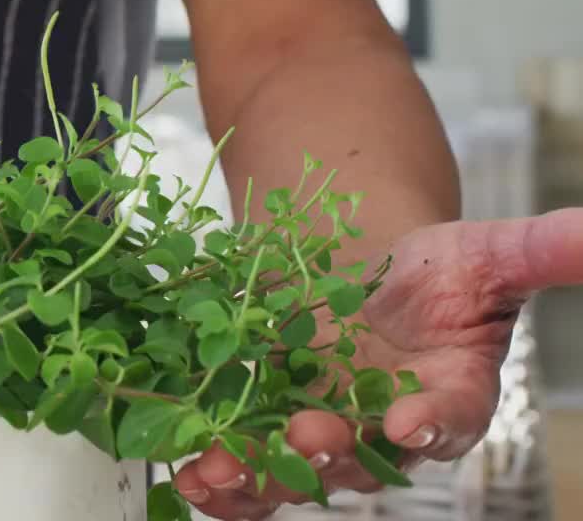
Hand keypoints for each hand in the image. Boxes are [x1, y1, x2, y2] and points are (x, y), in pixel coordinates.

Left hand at [174, 207, 582, 519]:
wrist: (370, 271)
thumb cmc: (437, 270)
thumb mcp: (488, 251)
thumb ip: (541, 251)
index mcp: (452, 392)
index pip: (454, 416)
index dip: (436, 421)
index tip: (412, 417)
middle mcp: (389, 426)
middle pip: (366, 458)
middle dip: (333, 453)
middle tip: (305, 434)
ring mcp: (329, 432)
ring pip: (298, 474)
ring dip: (260, 479)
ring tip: (219, 475)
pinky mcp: (273, 427)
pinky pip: (251, 468)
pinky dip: (221, 480)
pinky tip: (191, 478)